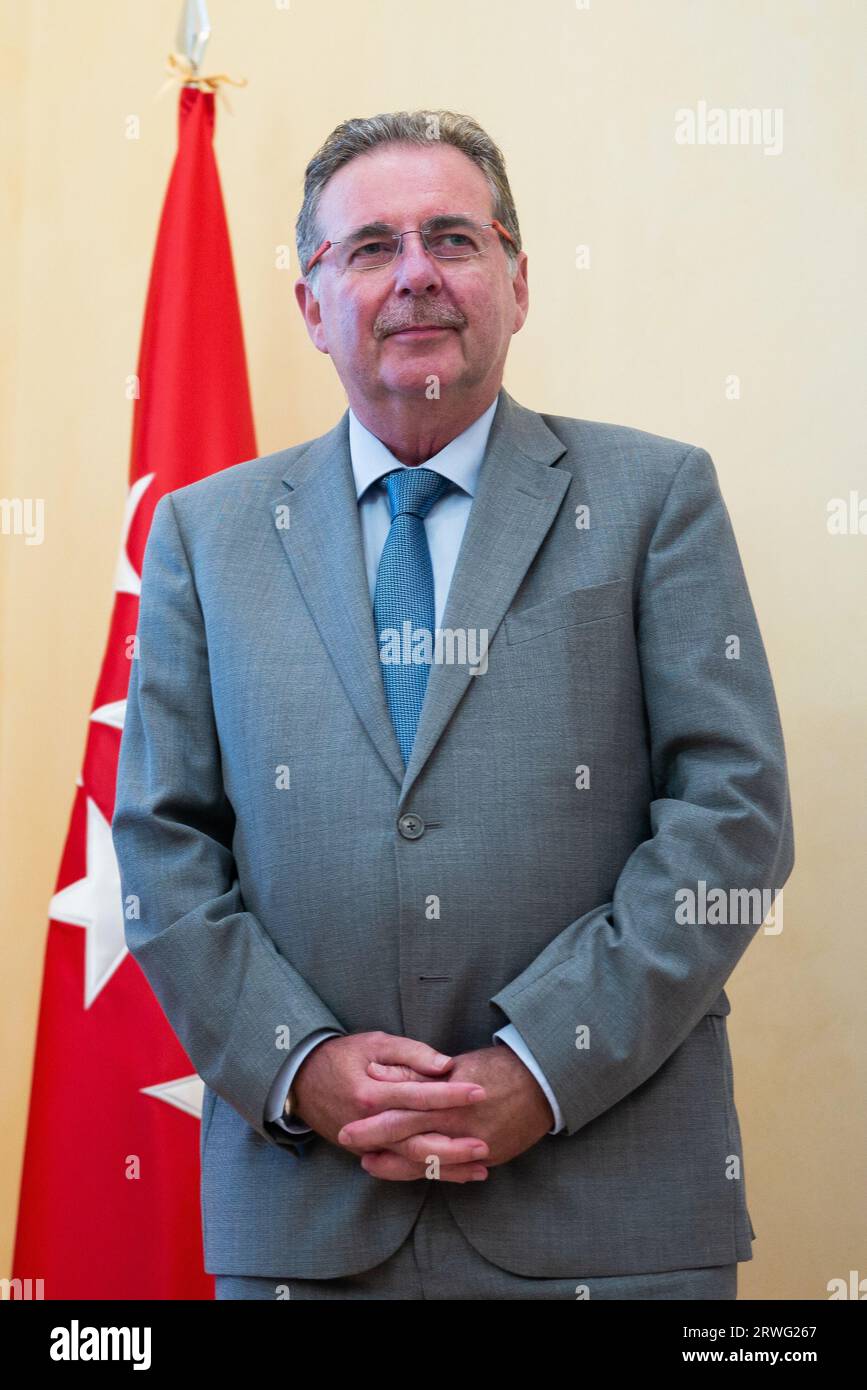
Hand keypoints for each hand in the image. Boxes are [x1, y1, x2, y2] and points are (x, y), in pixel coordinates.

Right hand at [292, 1032, 491, 1181]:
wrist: (301, 1080)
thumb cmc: (343, 1056)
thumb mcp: (375, 1043)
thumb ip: (411, 1053)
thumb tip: (446, 1065)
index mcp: (371, 1093)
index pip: (418, 1096)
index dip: (450, 1094)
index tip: (480, 1091)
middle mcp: (368, 1124)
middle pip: (416, 1141)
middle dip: (453, 1146)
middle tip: (485, 1144)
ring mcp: (366, 1145)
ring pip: (411, 1162)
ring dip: (447, 1168)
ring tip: (481, 1168)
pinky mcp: (367, 1154)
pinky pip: (402, 1168)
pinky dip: (430, 1172)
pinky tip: (456, 1174)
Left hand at [337, 1045, 554, 1180]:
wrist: (544, 1082)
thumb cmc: (498, 1066)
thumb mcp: (458, 1064)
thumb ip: (421, 1072)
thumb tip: (384, 1074)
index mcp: (449, 1098)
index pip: (403, 1112)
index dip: (374, 1123)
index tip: (348, 1127)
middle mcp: (460, 1126)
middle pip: (410, 1141)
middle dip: (379, 1146)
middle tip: (351, 1146)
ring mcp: (475, 1146)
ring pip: (429, 1162)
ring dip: (398, 1165)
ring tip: (372, 1164)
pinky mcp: (490, 1157)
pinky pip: (453, 1170)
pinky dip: (431, 1172)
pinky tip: (413, 1171)